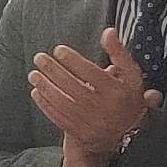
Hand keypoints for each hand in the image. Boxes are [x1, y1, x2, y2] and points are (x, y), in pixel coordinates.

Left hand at [29, 30, 158, 164]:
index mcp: (118, 91)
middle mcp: (103, 107)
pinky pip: (58, 117)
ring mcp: (90, 121)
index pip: (91, 73)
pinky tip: (36, 92)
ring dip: (45, 86)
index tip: (59, 50)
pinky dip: (45, 104)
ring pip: (62, 101)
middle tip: (39, 58)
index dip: (73, 60)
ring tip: (33, 74)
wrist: (130, 135)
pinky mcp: (79, 132)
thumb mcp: (132, 77)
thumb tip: (108, 32)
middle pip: (72, 85)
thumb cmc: (128, 99)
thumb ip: (120, 54)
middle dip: (53, 70)